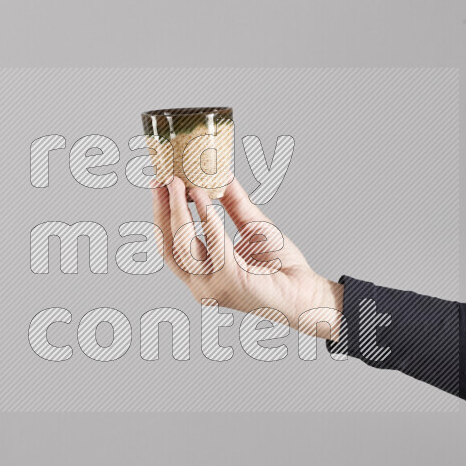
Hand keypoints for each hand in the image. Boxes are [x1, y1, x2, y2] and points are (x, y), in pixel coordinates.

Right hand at [151, 176, 342, 339]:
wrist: (307, 292)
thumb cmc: (282, 267)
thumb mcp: (252, 227)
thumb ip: (234, 204)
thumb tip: (221, 174)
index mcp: (200, 276)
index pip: (169, 245)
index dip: (161, 214)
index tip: (158, 184)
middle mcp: (200, 286)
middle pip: (170, 245)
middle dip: (163, 210)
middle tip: (164, 179)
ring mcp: (212, 287)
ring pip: (184, 245)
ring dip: (180, 211)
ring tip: (182, 183)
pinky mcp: (230, 281)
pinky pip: (213, 243)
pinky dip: (206, 218)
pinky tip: (202, 197)